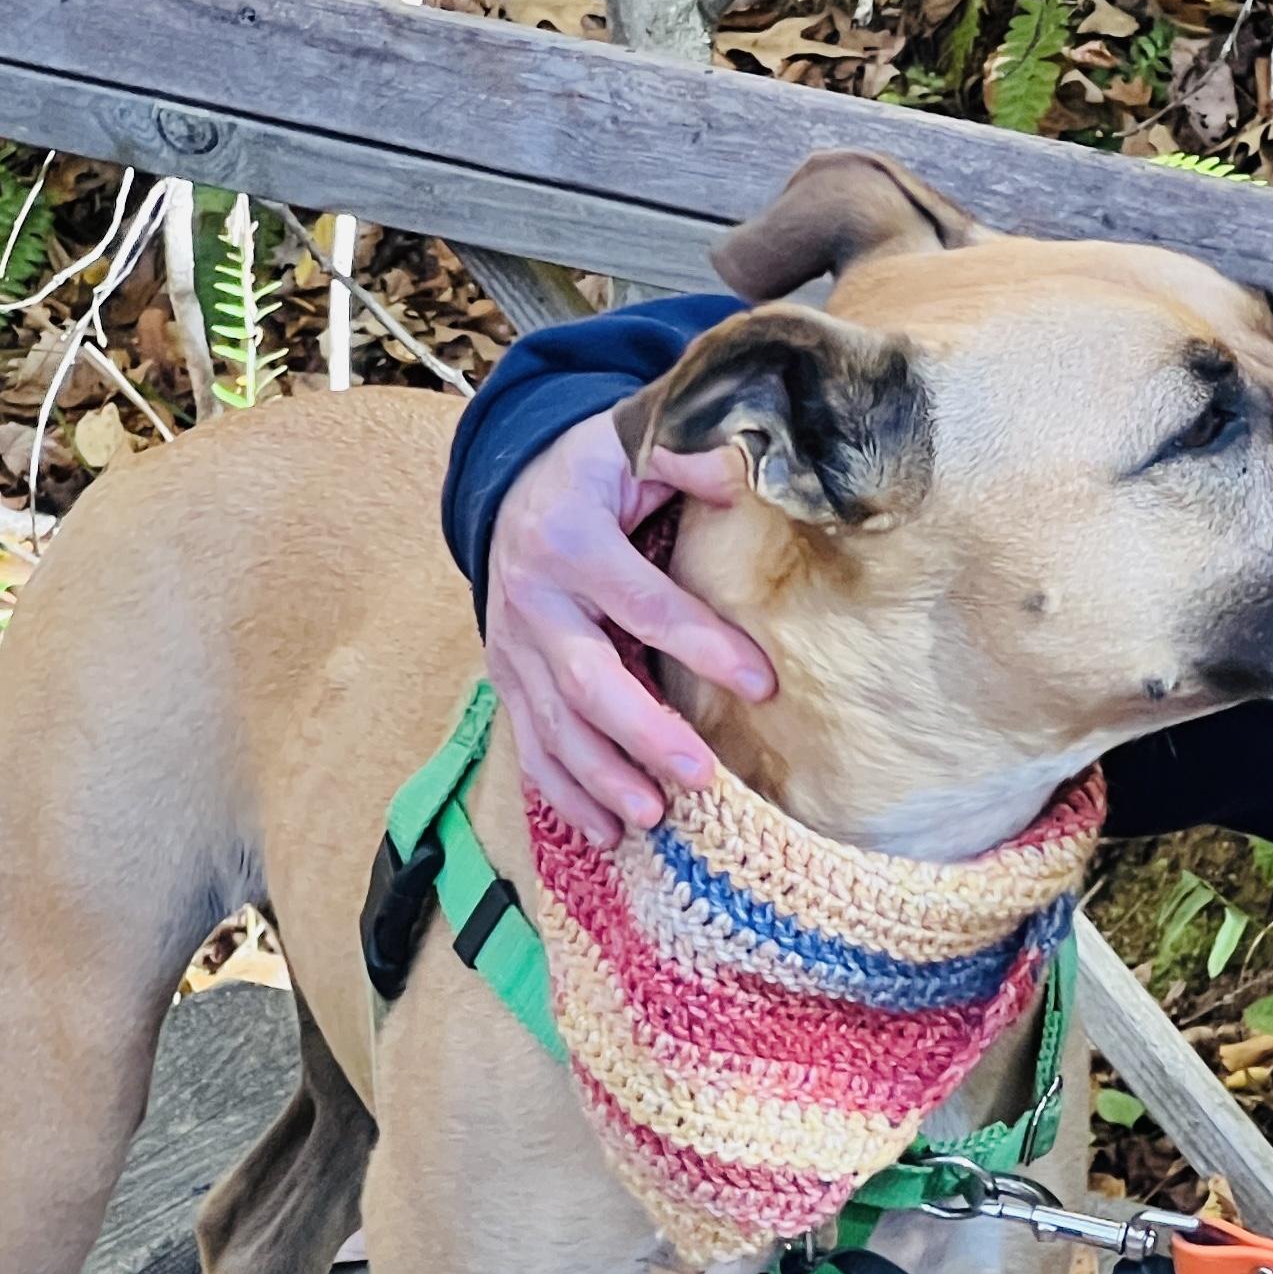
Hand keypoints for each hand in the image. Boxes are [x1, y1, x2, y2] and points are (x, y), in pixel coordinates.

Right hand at [482, 410, 772, 842]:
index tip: (764, 685)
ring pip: (554, 724)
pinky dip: (562, 793)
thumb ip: (688, 458)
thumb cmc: (593, 470)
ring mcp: (513, 645)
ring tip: (652, 818)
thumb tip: (741, 479)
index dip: (703, 645)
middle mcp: (531, 598)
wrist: (509, 483)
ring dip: (601, 778)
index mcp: (569, 539)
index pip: (643, 603)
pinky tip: (604, 832)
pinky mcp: (508, 678)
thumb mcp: (635, 441)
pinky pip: (530, 743)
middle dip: (644, 734)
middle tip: (701, 777)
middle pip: (588, 680)